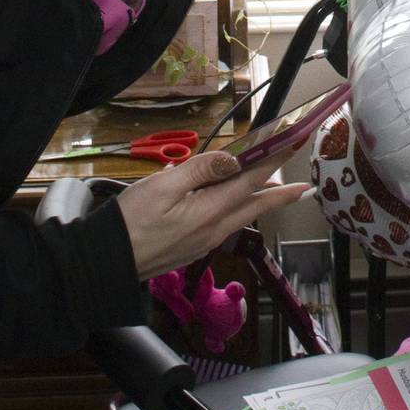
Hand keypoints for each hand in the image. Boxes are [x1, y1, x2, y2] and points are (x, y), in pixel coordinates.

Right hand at [116, 150, 310, 279]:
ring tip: (276, 190)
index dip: (275, 160)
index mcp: (209, 212)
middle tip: (302, 185)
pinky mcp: (194, 247)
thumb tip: (233, 159)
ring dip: (261, 201)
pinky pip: (226, 224)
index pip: (251, 180)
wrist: (106, 264)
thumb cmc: (128, 223)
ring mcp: (205, 242)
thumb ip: (200, 171)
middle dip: (280, 192)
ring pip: (242, 216)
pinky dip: (239, 210)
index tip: (294, 145)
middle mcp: (214, 230)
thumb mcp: (161, 187)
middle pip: (255, 205)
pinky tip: (235, 204)